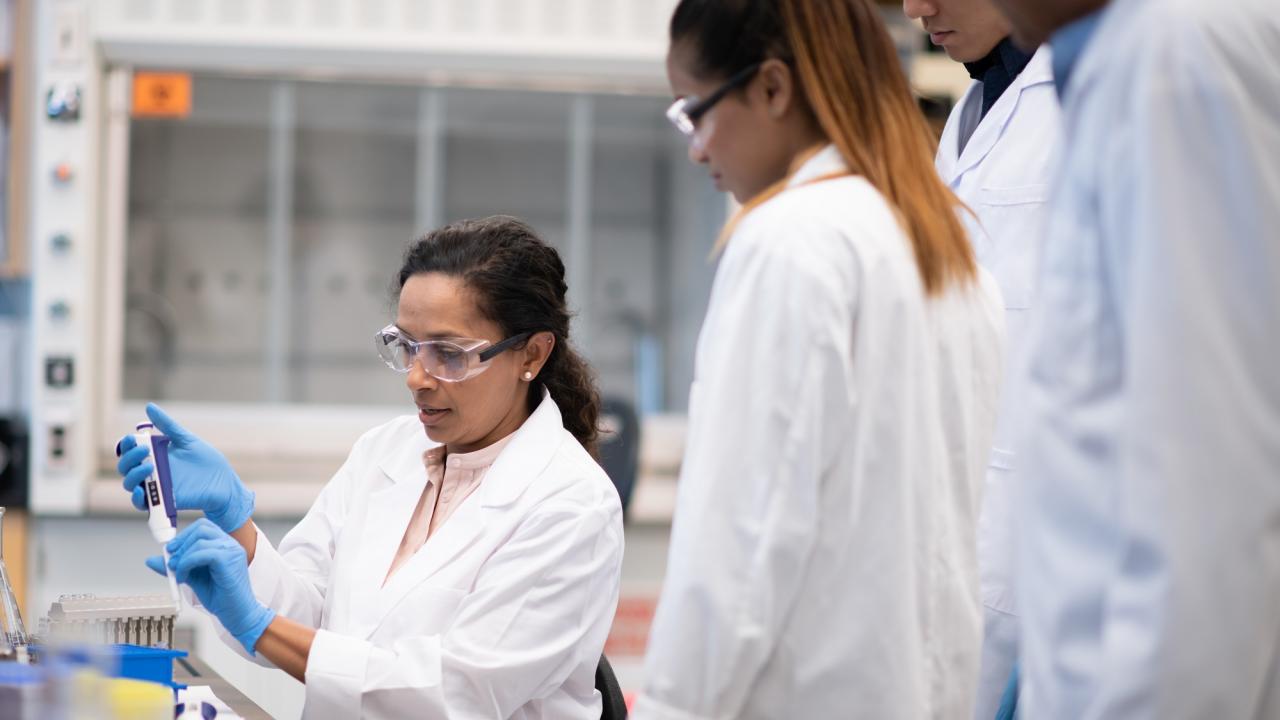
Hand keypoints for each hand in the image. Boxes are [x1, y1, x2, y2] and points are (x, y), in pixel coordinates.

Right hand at [117, 403, 254, 532]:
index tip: (132, 438)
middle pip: (126, 466)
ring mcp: (155, 487)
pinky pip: (142, 503)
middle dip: (130, 457)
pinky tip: (142, 490)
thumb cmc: (206, 461)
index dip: (126, 444)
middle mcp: (151, 471)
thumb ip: (168, 426)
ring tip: (149, 467)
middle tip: (145, 450)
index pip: (131, 450)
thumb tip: (149, 407)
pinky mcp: (162, 502)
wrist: (223, 483)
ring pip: (129, 483)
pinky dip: (138, 497)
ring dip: (133, 475)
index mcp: (155, 455)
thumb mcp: (187, 440)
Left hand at [147, 518, 274, 653]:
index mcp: (224, 545)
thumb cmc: (221, 597)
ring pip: (199, 540)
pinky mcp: (229, 559)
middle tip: (171, 561)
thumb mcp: (193, 578)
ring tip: (177, 573)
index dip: (183, 536)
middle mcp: (230, 544)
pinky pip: (202, 553)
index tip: (170, 551)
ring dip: (182, 556)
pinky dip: (187, 564)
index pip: (202, 527)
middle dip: (180, 543)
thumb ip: (176, 566)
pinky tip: (183, 577)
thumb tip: (152, 560)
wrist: (237, 613)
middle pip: (201, 528)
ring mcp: (232, 550)